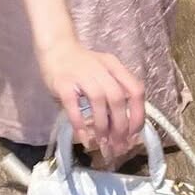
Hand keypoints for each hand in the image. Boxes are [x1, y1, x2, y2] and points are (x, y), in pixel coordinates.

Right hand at [37, 35, 145, 161]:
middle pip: (118, 98)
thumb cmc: (82, 65)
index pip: (135, 90)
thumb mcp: (104, 73)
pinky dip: (80, 124)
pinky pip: (73, 105)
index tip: (134, 135)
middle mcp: (101, 68)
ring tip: (102, 144)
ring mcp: (81, 74)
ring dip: (103, 126)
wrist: (56, 48)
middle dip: (120, 126)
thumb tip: (124, 130)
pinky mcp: (63, 82)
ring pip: (99, 100)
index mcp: (114, 66)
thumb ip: (113, 94)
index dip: (138, 115)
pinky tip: (84, 138)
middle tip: (118, 146)